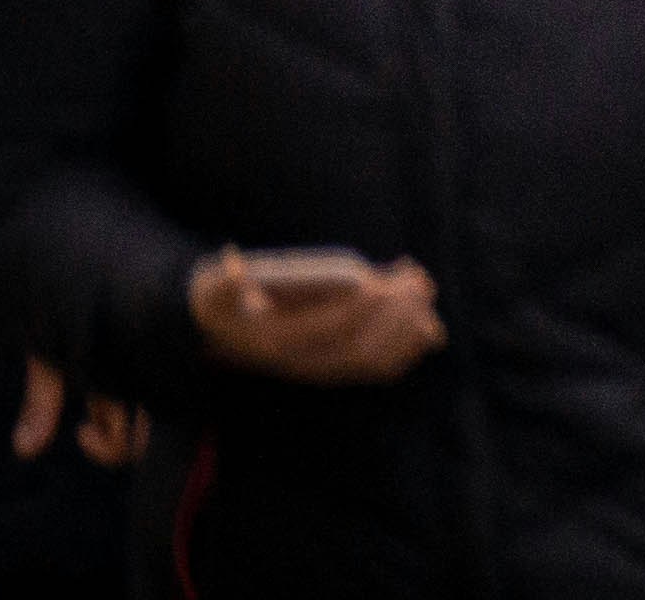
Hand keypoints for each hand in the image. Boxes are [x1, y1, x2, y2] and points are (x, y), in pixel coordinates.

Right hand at [189, 251, 443, 384]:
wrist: (219, 333)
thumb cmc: (224, 301)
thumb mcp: (217, 289)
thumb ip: (228, 282)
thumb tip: (236, 275)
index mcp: (274, 342)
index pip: (324, 332)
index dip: (356, 310)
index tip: (382, 284)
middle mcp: (299, 363)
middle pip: (356, 349)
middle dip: (392, 316)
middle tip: (418, 280)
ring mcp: (319, 368)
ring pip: (371, 361)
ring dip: (406, 329)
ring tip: (424, 287)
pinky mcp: (335, 367)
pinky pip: (376, 369)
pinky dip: (407, 349)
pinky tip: (427, 324)